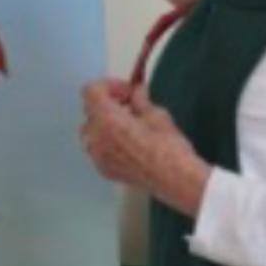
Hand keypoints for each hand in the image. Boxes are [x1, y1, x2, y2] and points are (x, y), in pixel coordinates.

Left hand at [79, 77, 212, 215]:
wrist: (175, 180)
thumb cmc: (168, 147)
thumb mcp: (156, 115)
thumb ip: (140, 100)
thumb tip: (137, 92)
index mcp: (107, 119)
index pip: (91, 91)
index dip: (108, 86)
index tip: (126, 91)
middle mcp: (96, 137)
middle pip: (90, 110)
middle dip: (108, 104)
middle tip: (129, 105)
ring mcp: (97, 156)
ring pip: (91, 130)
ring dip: (105, 123)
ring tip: (128, 125)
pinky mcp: (103, 170)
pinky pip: (97, 148)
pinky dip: (107, 141)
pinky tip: (128, 144)